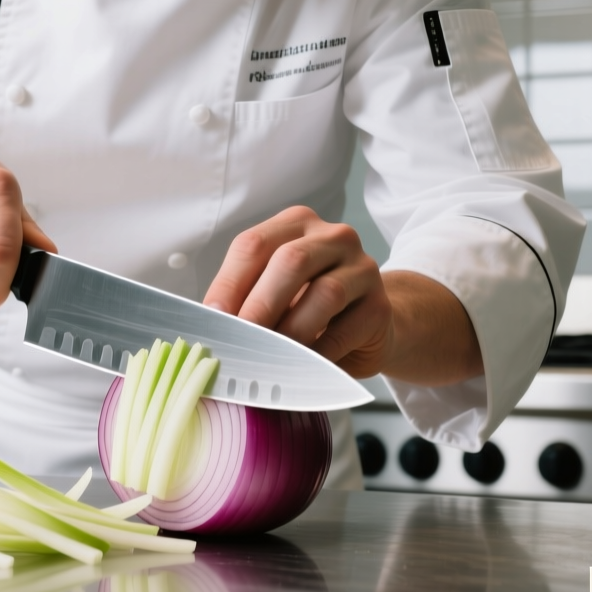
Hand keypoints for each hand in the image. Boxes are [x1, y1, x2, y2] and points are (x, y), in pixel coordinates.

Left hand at [203, 206, 392, 377]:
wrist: (369, 324)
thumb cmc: (308, 307)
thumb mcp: (274, 293)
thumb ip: (246, 299)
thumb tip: (211, 325)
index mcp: (295, 225)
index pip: (253, 245)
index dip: (229, 283)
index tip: (213, 318)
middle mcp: (332, 237)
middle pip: (291, 262)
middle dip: (259, 306)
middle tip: (240, 341)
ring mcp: (362, 268)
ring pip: (324, 294)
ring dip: (291, 331)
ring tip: (271, 357)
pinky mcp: (379, 306)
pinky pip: (345, 330)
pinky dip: (318, 352)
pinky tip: (302, 366)